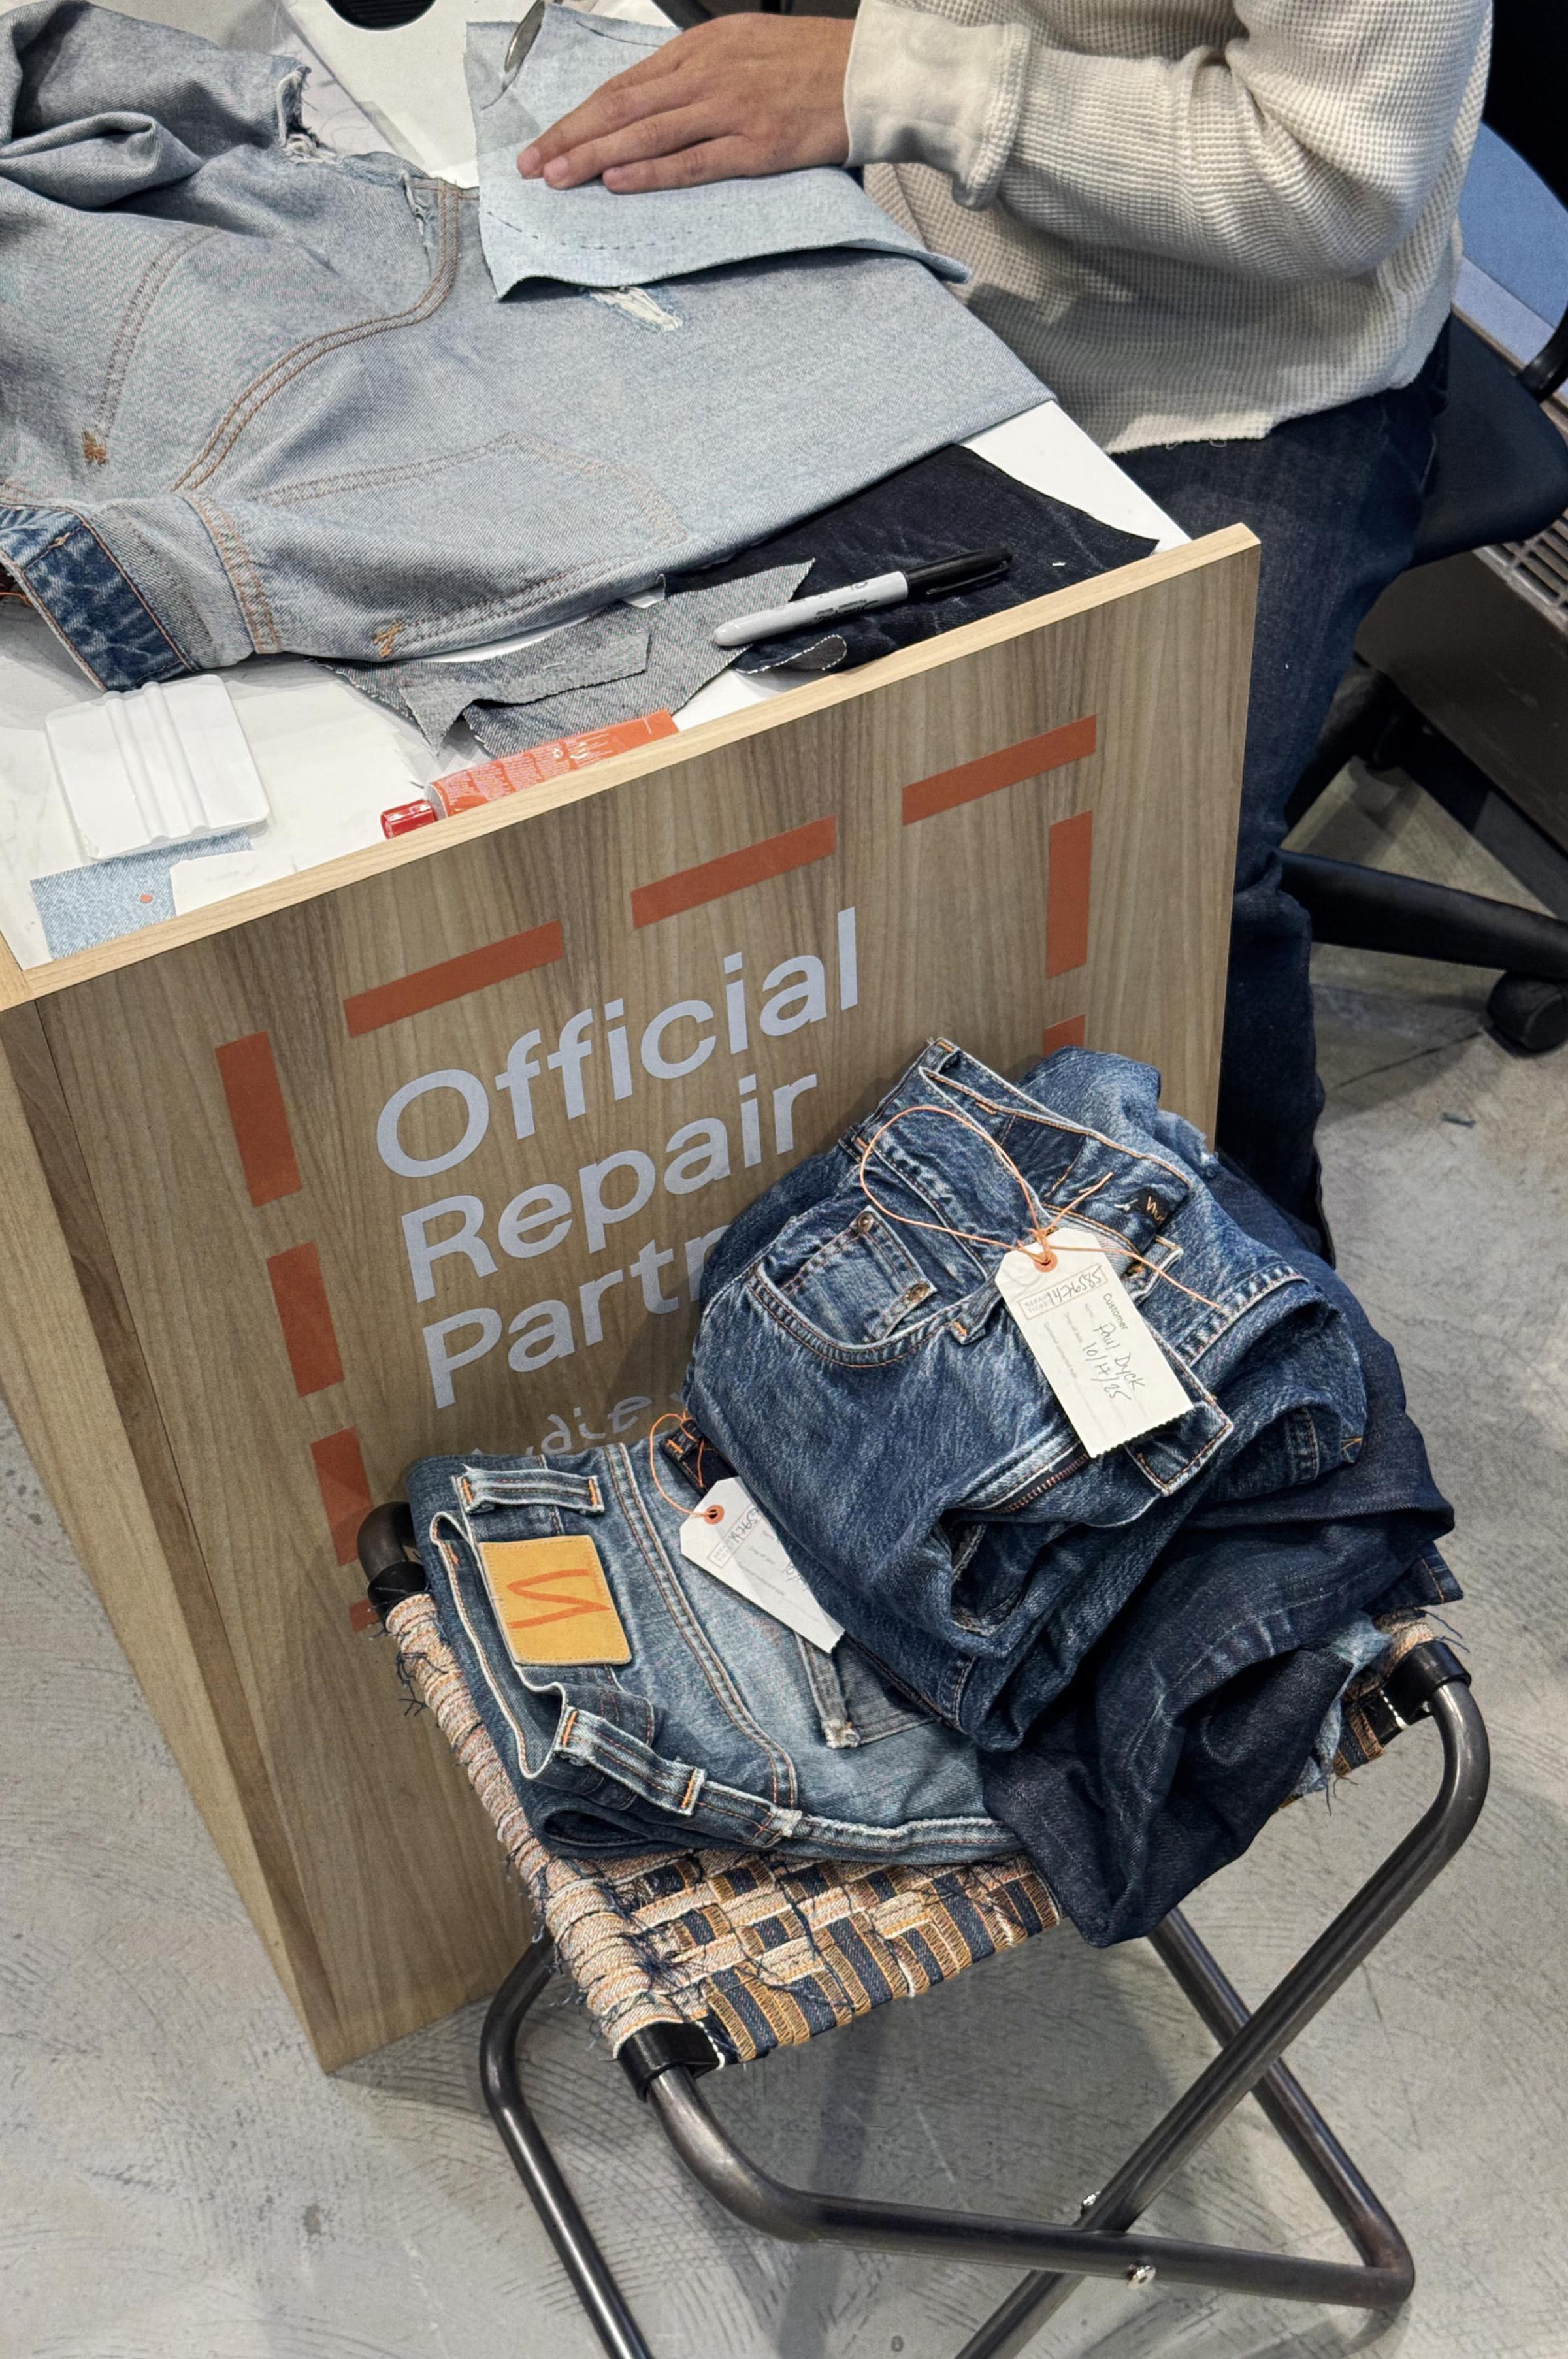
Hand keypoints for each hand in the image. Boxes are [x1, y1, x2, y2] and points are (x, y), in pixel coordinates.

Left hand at [516, 15, 854, 194]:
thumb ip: (699, 75)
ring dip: (596, 157)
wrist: (871, 73)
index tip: (546, 141)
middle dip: (571, 137)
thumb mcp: (745, 49)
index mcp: (702, 49)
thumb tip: (655, 107)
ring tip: (559, 178)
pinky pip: (693, 160)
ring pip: (647, 133)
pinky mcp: (757, 145)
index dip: (579, 116)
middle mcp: (708, 75)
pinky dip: (651, 172)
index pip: (624, 85)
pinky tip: (617, 181)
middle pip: (623, 107)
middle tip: (533, 166)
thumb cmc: (813, 65)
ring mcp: (731, 110)